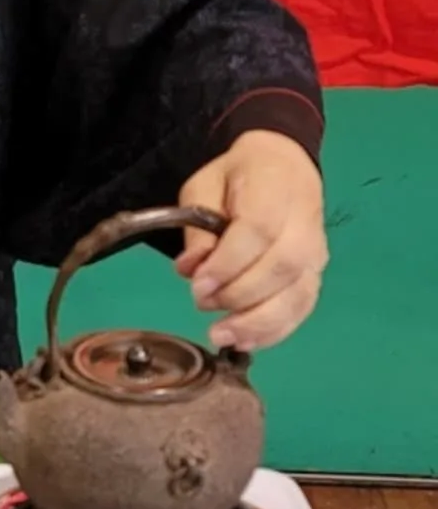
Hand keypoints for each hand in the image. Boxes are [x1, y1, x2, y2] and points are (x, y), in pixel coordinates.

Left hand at [176, 129, 326, 351]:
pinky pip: (303, 307)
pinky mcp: (317, 273)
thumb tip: (191, 269)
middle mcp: (304, 223)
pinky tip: (248, 341)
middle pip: (282, 267)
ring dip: (259, 322)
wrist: (283, 166)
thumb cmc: (237, 177)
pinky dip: (276, 329)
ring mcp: (316, 251)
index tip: (198, 285)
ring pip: (298, 293)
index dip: (228, 264)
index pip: (258, 231)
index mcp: (273, 188)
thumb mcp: (203, 186)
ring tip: (222, 336)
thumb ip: (197, 226)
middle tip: (202, 304)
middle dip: (240, 294)